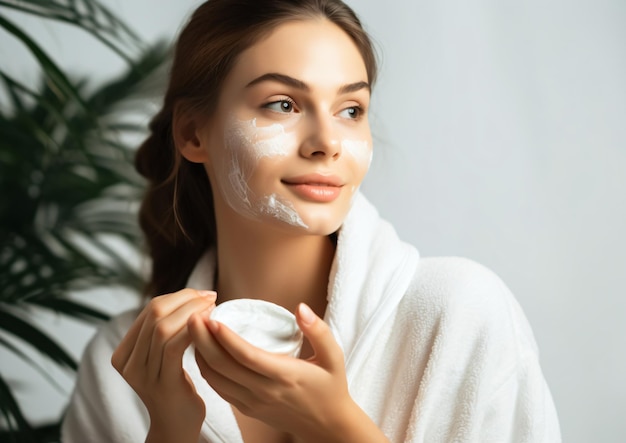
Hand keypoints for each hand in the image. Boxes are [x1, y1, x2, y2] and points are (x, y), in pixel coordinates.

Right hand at [111, 288, 215, 442]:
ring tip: (213, 308)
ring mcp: (142, 374)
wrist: (176, 427)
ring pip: (163, 328)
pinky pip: (175, 347)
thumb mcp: (163, 356)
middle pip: (155, 313)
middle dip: (187, 299)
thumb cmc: (176, 386)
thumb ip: (164, 331)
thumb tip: (189, 296)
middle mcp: (127, 362)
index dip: (179, 296)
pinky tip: (209, 326)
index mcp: (124, 351)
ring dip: (193, 312)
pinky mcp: (161, 384)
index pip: (150, 309)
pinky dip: (193, 331)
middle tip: (210, 296)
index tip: (203, 293)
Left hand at [188, 302, 382, 441]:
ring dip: (200, 353)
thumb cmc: (331, 387)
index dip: (226, 338)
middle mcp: (265, 392)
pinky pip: (219, 389)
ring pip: (215, 379)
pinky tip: (202, 351)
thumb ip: (319, 331)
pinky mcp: (247, 409)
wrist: (327, 425)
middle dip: (203, 340)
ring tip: (194, 328)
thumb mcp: (334, 357)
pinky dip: (205, 369)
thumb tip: (301, 308)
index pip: (247, 357)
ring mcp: (253, 403)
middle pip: (223, 366)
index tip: (211, 318)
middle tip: (193, 316)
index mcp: (285, 376)